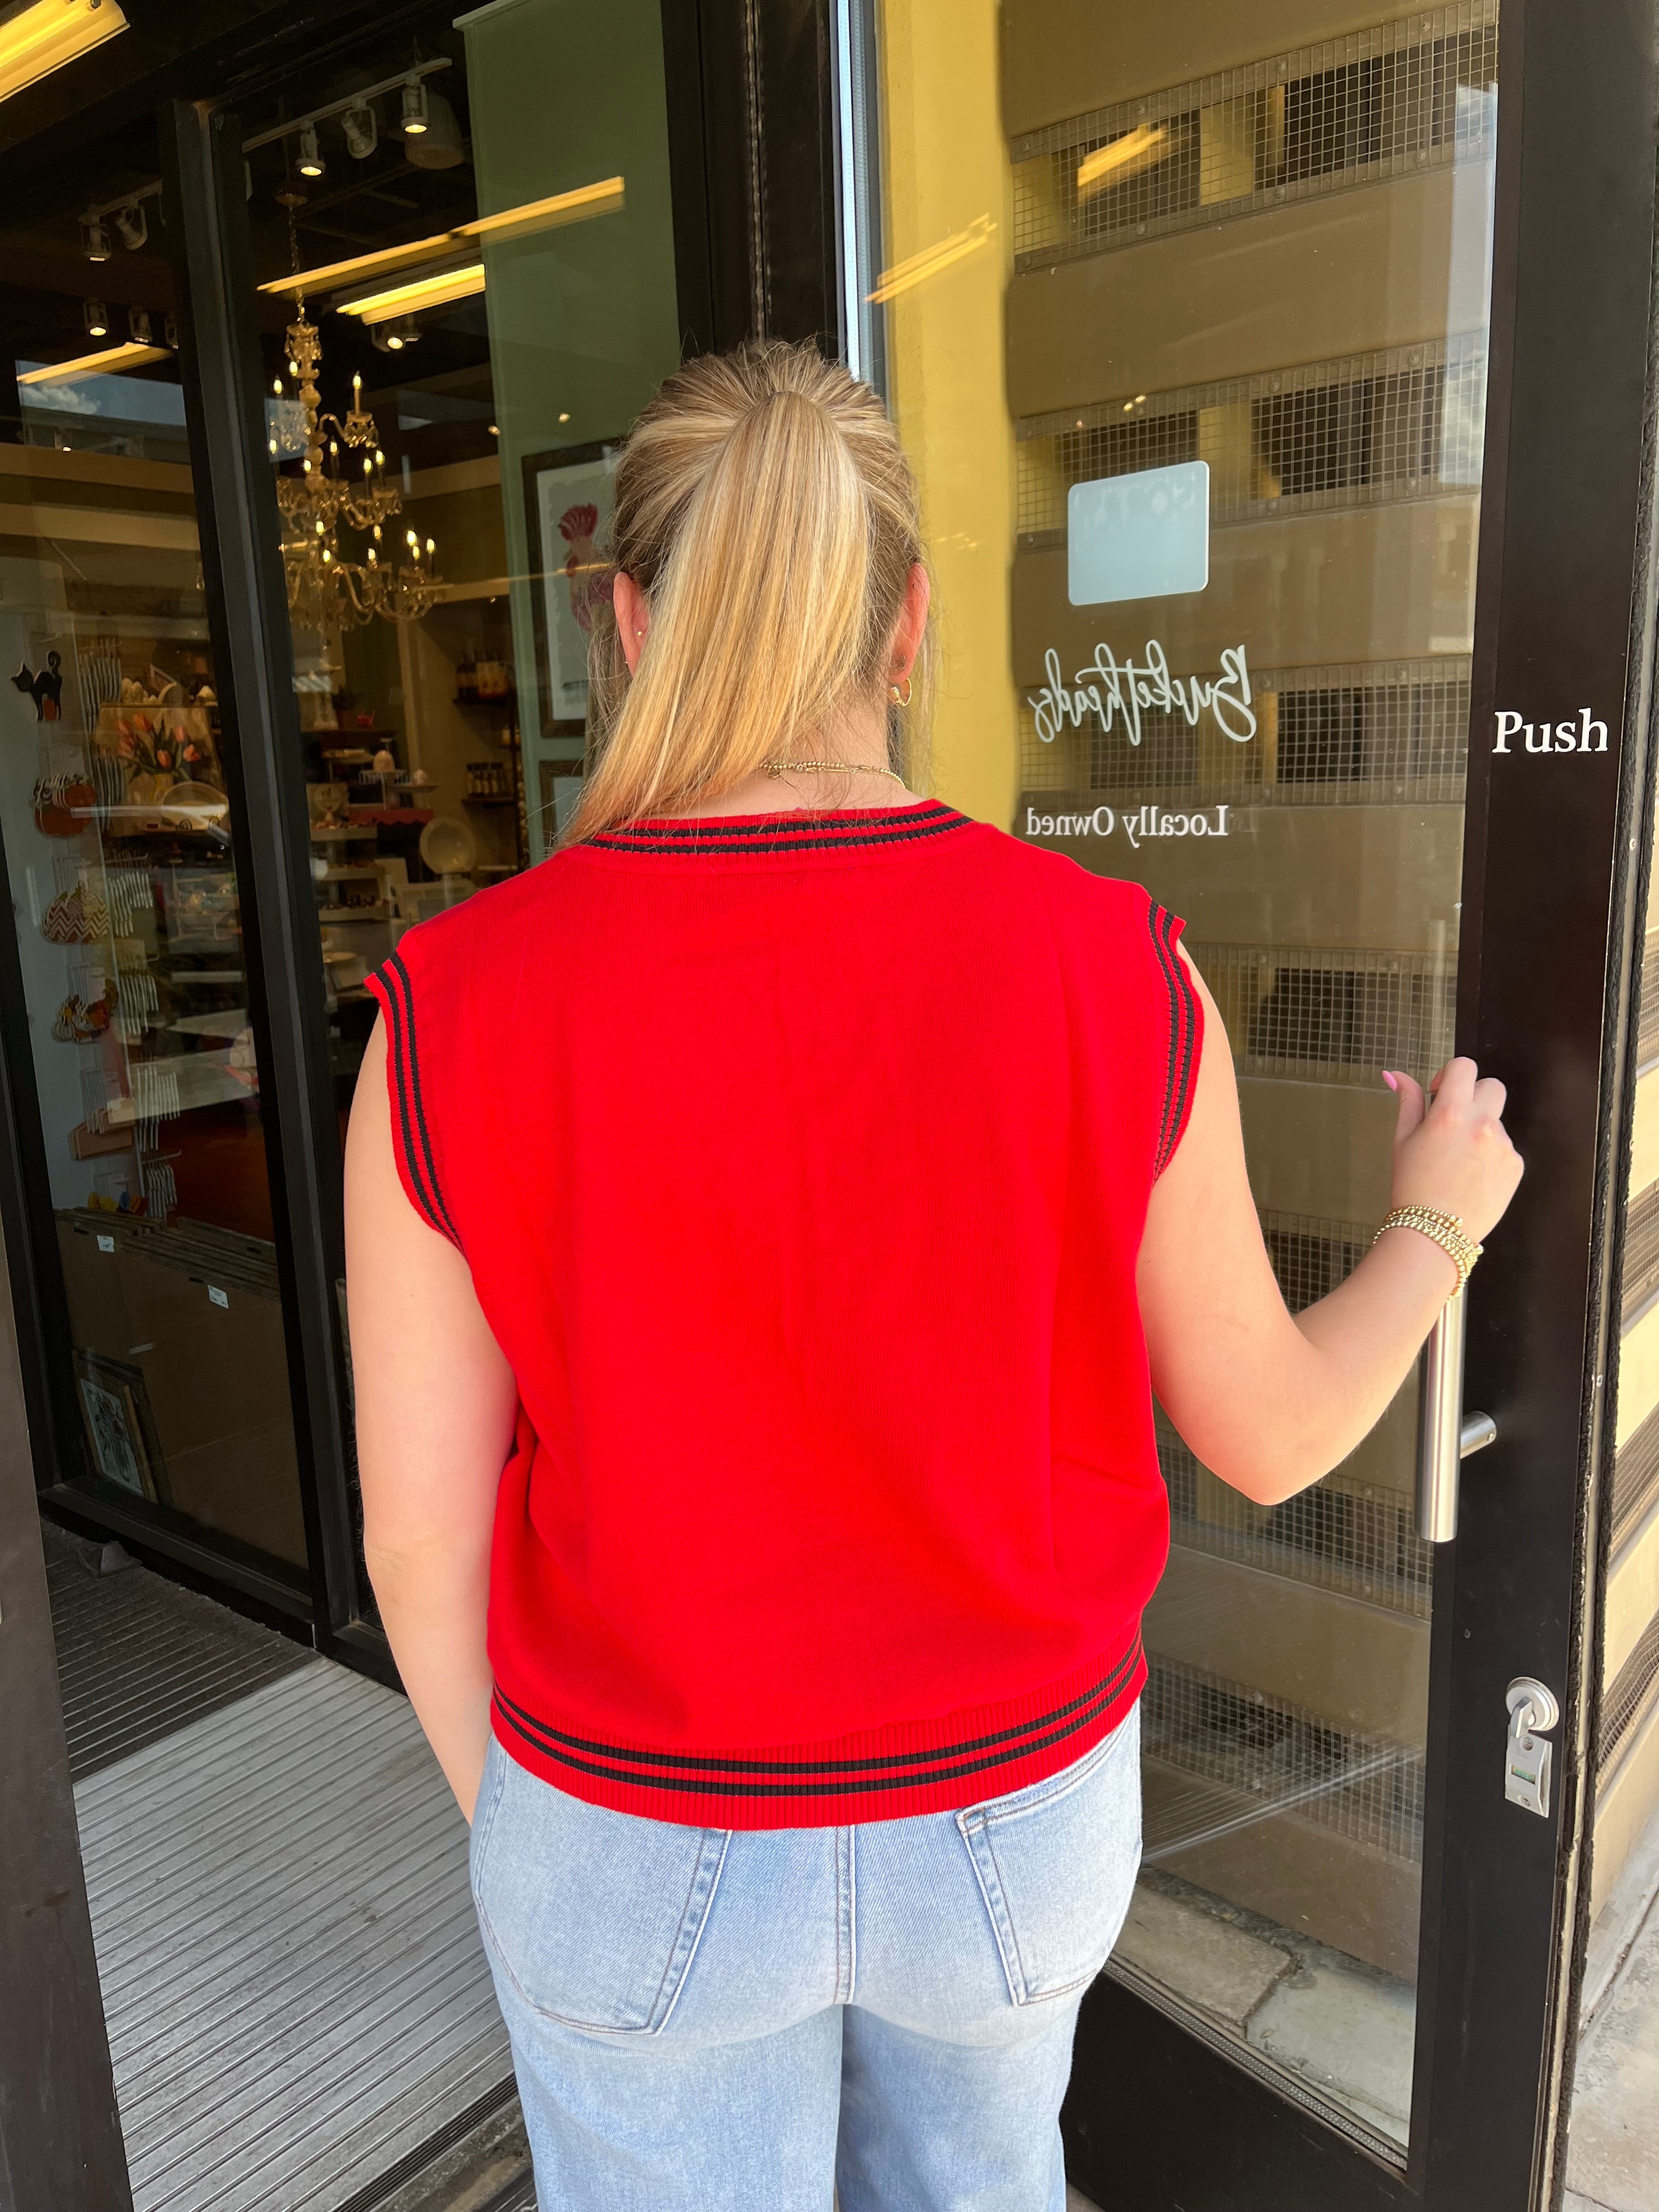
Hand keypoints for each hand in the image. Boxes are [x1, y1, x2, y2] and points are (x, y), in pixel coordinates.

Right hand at [1384, 1058, 1523, 1244]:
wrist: (1434, 1232)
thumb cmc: (1412, 1185)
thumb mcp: (1403, 1139)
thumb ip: (1407, 1101)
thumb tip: (1395, 1074)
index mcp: (1450, 1113)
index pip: (1464, 1066)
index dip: (1450, 1074)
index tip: (1439, 1092)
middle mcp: (1481, 1124)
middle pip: (1492, 1085)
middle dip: (1474, 1095)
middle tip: (1455, 1120)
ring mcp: (1502, 1145)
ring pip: (1496, 1121)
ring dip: (1480, 1130)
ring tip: (1459, 1162)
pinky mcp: (1515, 1165)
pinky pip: (1505, 1148)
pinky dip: (1490, 1156)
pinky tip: (1472, 1177)